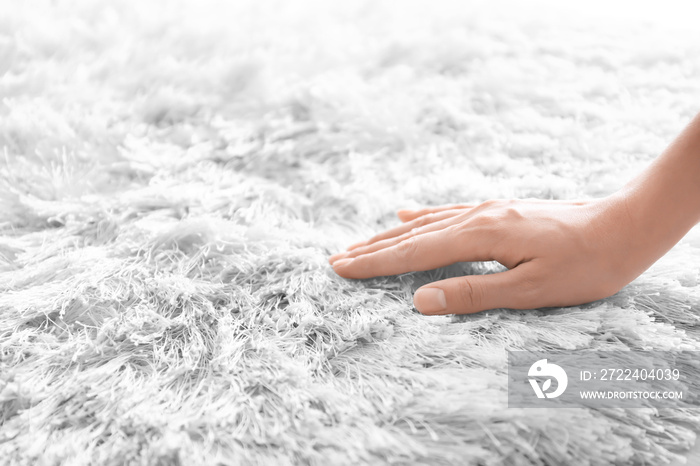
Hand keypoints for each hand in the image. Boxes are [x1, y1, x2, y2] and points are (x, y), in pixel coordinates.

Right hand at [328, 194, 656, 314]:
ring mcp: (487, 209)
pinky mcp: (498, 210)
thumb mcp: (531, 290)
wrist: (623, 226)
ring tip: (361, 242)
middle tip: (336, 258)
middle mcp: (478, 216)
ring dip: (390, 234)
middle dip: (373, 248)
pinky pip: (448, 212)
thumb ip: (472, 293)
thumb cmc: (584, 265)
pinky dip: (421, 217)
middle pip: (412, 234)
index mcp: (482, 235)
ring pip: (426, 222)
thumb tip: (420, 300)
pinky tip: (406, 214)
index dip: (375, 262)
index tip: (340, 267)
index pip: (414, 253)